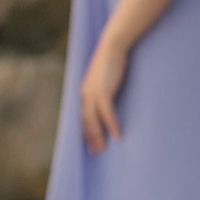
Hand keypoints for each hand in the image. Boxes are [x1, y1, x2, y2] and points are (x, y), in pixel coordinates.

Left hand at [79, 28, 129, 152]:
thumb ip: (104, 90)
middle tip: (95, 153)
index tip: (89, 144)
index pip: (82, 116)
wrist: (112, 47)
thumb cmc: (111, 62)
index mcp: (84, 92)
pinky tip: (117, 135)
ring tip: (103, 149)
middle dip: (90, 138)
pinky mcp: (103, 92)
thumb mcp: (104, 79)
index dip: (85, 131)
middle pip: (85, 121)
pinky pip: (107, 113)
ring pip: (92, 120)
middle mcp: (85, 95)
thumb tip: (108, 101)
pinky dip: (111, 125)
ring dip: (97, 136)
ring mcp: (92, 94)